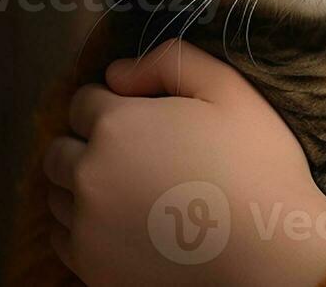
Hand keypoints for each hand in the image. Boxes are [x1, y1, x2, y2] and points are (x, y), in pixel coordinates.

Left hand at [44, 39, 325, 285]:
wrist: (269, 249)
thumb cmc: (255, 163)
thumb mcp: (228, 89)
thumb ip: (170, 60)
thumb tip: (117, 73)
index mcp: (117, 124)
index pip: (82, 101)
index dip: (112, 102)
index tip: (140, 115)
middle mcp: (89, 173)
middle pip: (60, 149)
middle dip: (86, 142)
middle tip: (132, 153)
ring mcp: (86, 224)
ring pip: (56, 193)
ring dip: (80, 183)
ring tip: (126, 187)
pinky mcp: (91, 265)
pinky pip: (62, 236)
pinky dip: (80, 224)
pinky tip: (119, 220)